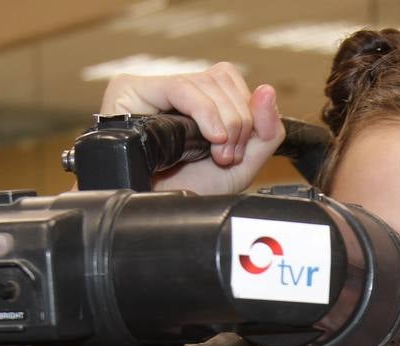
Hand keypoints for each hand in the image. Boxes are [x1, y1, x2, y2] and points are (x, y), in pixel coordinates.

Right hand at [101, 62, 285, 193]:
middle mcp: (175, 92)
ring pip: (205, 80)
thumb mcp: (243, 165)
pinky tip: (210, 137)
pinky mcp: (132, 90)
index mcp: (198, 102)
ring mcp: (153, 89)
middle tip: (227, 155)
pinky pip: (181, 87)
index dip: (246, 110)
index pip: (230, 80)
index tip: (239, 150)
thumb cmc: (192, 192)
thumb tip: (268, 90)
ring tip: (215, 153)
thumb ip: (267, 131)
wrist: (160, 214)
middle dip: (238, 120)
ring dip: (223, 120)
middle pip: (222, 77)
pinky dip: (205, 112)